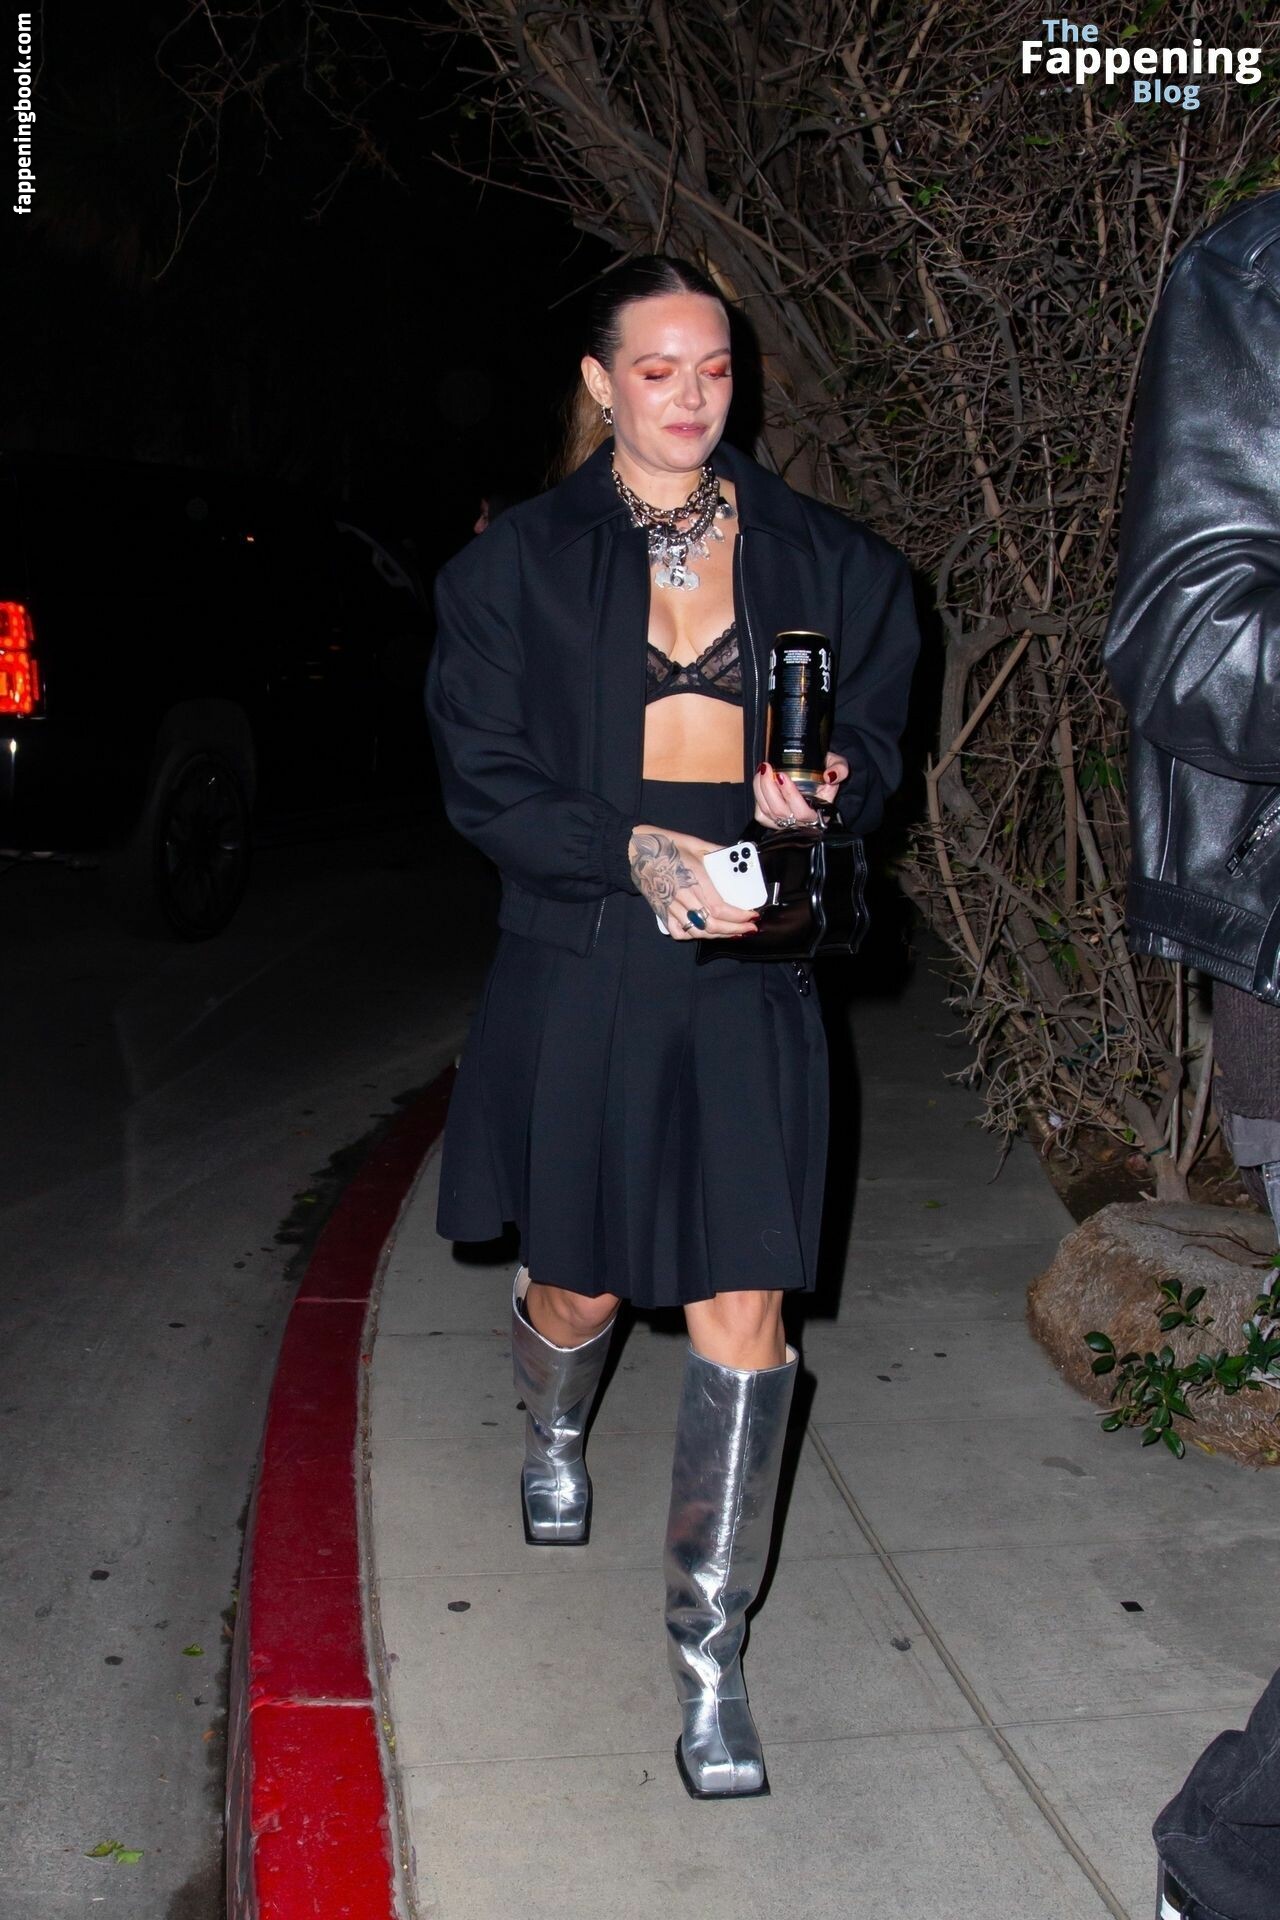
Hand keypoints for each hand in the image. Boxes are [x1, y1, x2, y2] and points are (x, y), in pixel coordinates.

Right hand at [628, 825, 760, 941]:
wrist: (634, 850)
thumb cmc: (665, 844)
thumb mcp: (696, 843)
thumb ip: (718, 852)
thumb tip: (737, 859)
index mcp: (694, 878)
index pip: (720, 908)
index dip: (739, 917)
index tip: (752, 916)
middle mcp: (683, 896)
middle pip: (712, 925)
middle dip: (735, 930)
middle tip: (750, 928)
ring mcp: (671, 906)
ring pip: (698, 932)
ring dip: (719, 935)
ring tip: (734, 932)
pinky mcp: (661, 911)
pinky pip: (679, 932)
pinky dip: (693, 935)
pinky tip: (704, 931)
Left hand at [752, 754, 849, 827]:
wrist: (818, 778)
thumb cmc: (826, 775)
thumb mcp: (839, 767)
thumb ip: (840, 769)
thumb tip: (830, 776)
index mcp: (818, 813)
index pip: (802, 811)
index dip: (790, 794)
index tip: (782, 776)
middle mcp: (800, 822)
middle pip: (779, 811)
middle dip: (768, 788)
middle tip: (767, 768)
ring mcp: (785, 823)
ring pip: (767, 811)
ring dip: (760, 789)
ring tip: (762, 771)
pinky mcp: (772, 821)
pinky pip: (760, 814)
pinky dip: (757, 798)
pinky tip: (760, 784)